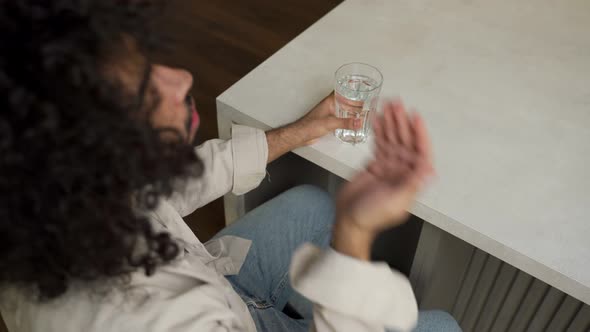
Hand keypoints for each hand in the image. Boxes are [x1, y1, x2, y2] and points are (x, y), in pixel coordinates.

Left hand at [293, 92, 360, 144]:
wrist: (301, 135)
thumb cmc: (309, 125)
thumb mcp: (330, 123)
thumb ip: (345, 123)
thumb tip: (358, 122)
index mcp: (329, 101)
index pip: (342, 91)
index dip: (351, 89)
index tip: (360, 88)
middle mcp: (329, 106)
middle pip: (344, 100)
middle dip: (354, 101)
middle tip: (365, 101)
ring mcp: (329, 114)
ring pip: (343, 109)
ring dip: (351, 111)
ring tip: (361, 112)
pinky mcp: (328, 122)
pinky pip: (340, 118)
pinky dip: (347, 119)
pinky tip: (351, 122)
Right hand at [333, 100, 433, 258]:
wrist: (350, 220)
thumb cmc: (373, 216)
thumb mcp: (395, 201)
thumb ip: (411, 184)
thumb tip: (430, 169)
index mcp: (413, 178)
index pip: (420, 151)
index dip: (419, 133)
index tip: (414, 117)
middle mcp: (404, 169)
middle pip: (406, 140)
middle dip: (401, 121)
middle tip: (396, 103)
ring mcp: (390, 165)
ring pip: (392, 138)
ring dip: (390, 121)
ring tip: (387, 104)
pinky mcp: (376, 163)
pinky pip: (379, 142)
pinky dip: (378, 129)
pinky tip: (376, 117)